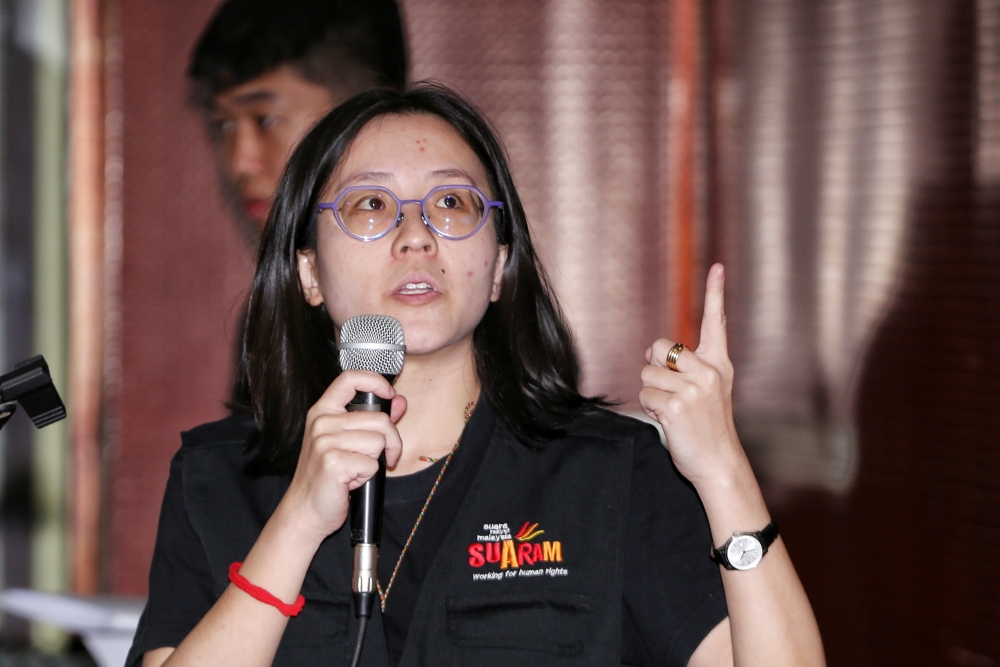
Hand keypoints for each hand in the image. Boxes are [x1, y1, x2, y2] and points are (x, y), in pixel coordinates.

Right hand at [278, 370, 406, 543]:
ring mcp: (324, 442)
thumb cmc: (328, 476)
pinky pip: (372, 464)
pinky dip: (368, 475)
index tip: (390, 394)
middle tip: (383, 458)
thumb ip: (374, 419)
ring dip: (377, 461)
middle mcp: (321, 422)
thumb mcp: (349, 441)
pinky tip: (351, 481)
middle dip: (392, 441)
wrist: (305, 510)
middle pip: (379, 419)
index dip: (376, 381)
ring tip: (357, 469)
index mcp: (323, 411)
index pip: (350, 378)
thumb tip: (400, 401)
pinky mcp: (332, 462)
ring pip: (379, 442)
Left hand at [639, 263, 742, 485]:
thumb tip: (649, 352)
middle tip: (670, 392)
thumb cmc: (707, 429)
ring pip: (647, 374)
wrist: (719, 463)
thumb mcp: (705, 393)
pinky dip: (649, 408)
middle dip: (653, 368)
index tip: (717, 267)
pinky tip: (668, 420)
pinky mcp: (676, 406)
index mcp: (719, 365)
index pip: (716, 323)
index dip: (715, 293)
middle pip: (659, 348)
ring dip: (651, 393)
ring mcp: (693, 389)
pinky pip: (645, 395)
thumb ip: (683, 369)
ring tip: (672, 411)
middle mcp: (708, 372)